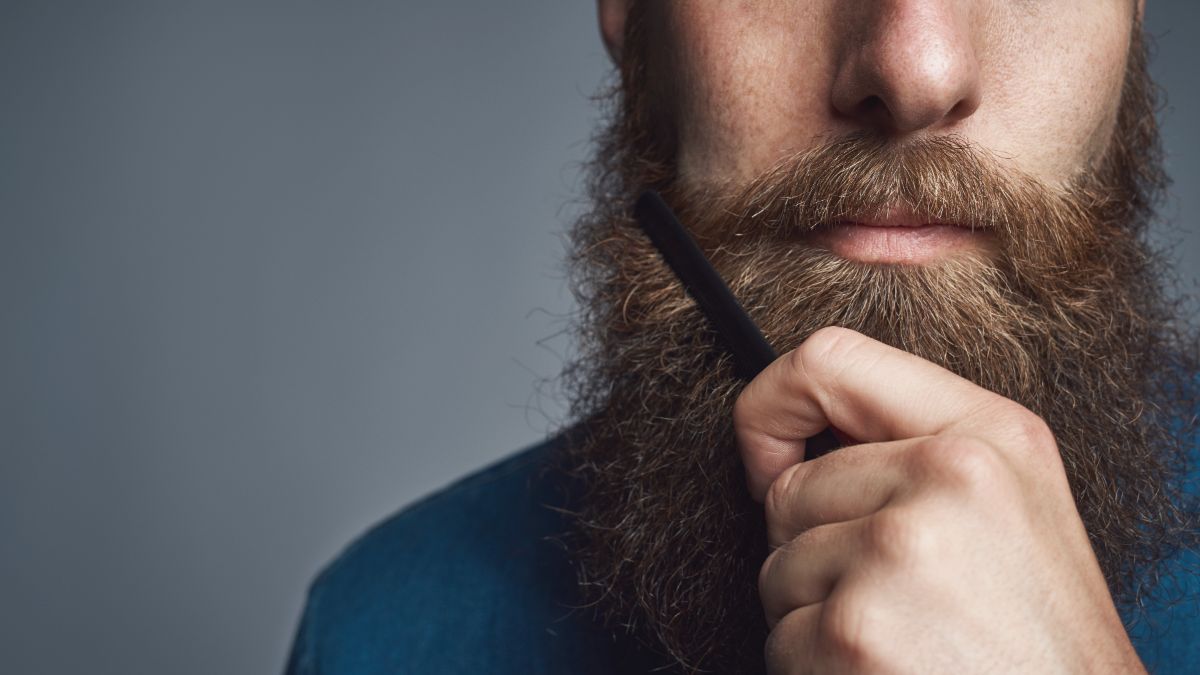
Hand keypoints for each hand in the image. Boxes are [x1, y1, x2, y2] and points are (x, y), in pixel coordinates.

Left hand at [734, 327, 1144, 673]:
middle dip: (812, 551)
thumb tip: (797, 439)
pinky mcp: (857, 628)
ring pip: (778, 571)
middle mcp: (949, 477)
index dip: (772, 408)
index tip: (767, 462)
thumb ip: (920, 451)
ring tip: (903, 641)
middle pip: (789, 491)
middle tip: (892, 599)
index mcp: (990, 435)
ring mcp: (899, 551)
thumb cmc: (1042, 643)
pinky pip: (781, 640)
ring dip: (816, 617)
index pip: (829, 361)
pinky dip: (816, 669)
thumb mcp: (1015, 509)